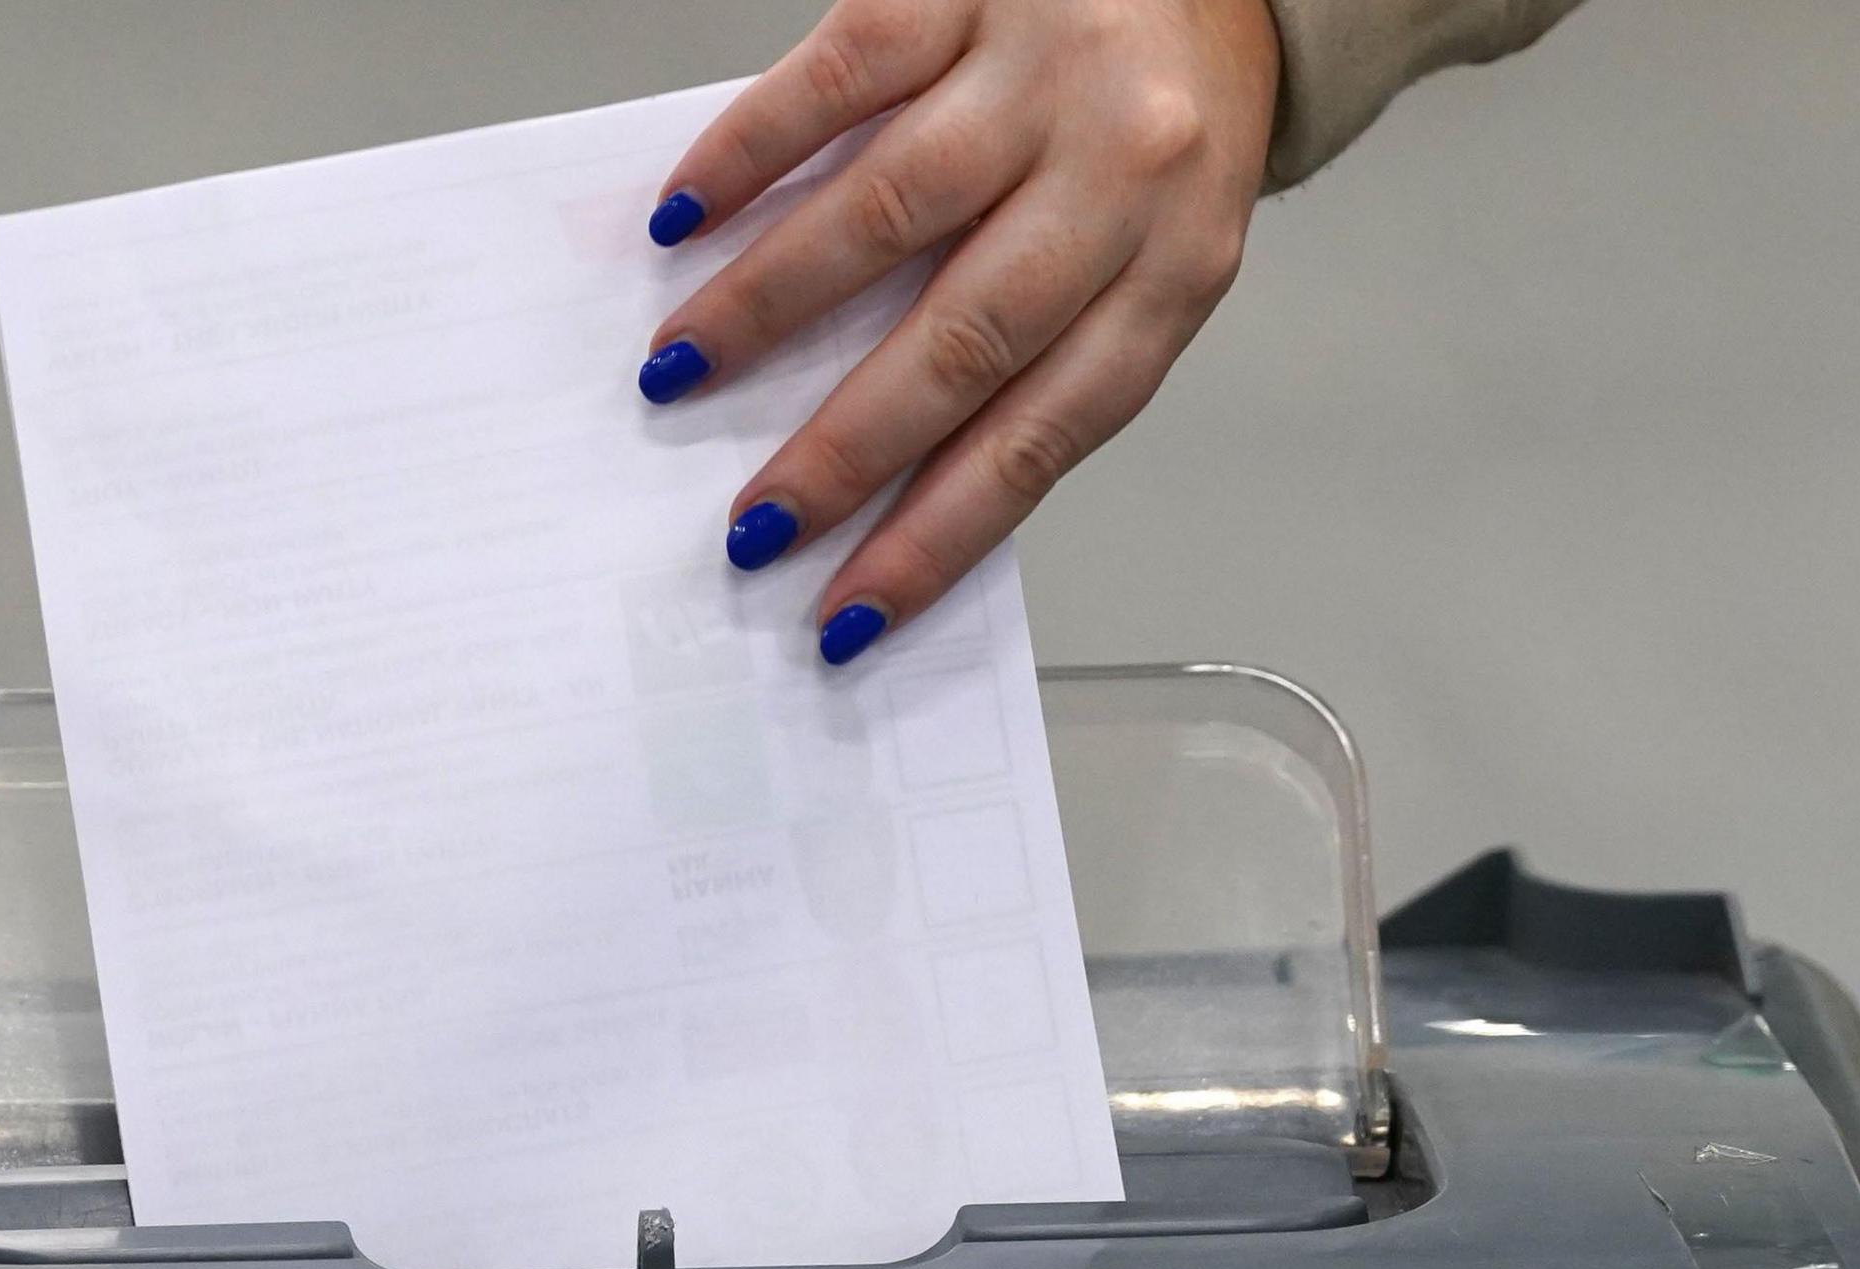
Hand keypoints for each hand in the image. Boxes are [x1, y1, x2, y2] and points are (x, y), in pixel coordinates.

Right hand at [639, 0, 1283, 664]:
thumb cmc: (1154, 109)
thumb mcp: (1141, 237)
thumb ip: (1040, 333)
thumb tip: (882, 467)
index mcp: (1176, 262)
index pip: (1044, 431)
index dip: (938, 533)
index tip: (848, 610)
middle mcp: (1125, 166)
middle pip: (965, 340)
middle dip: (843, 452)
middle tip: (753, 523)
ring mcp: (1044, 68)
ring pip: (887, 213)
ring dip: (766, 307)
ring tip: (682, 370)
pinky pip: (840, 76)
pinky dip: (750, 155)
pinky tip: (688, 216)